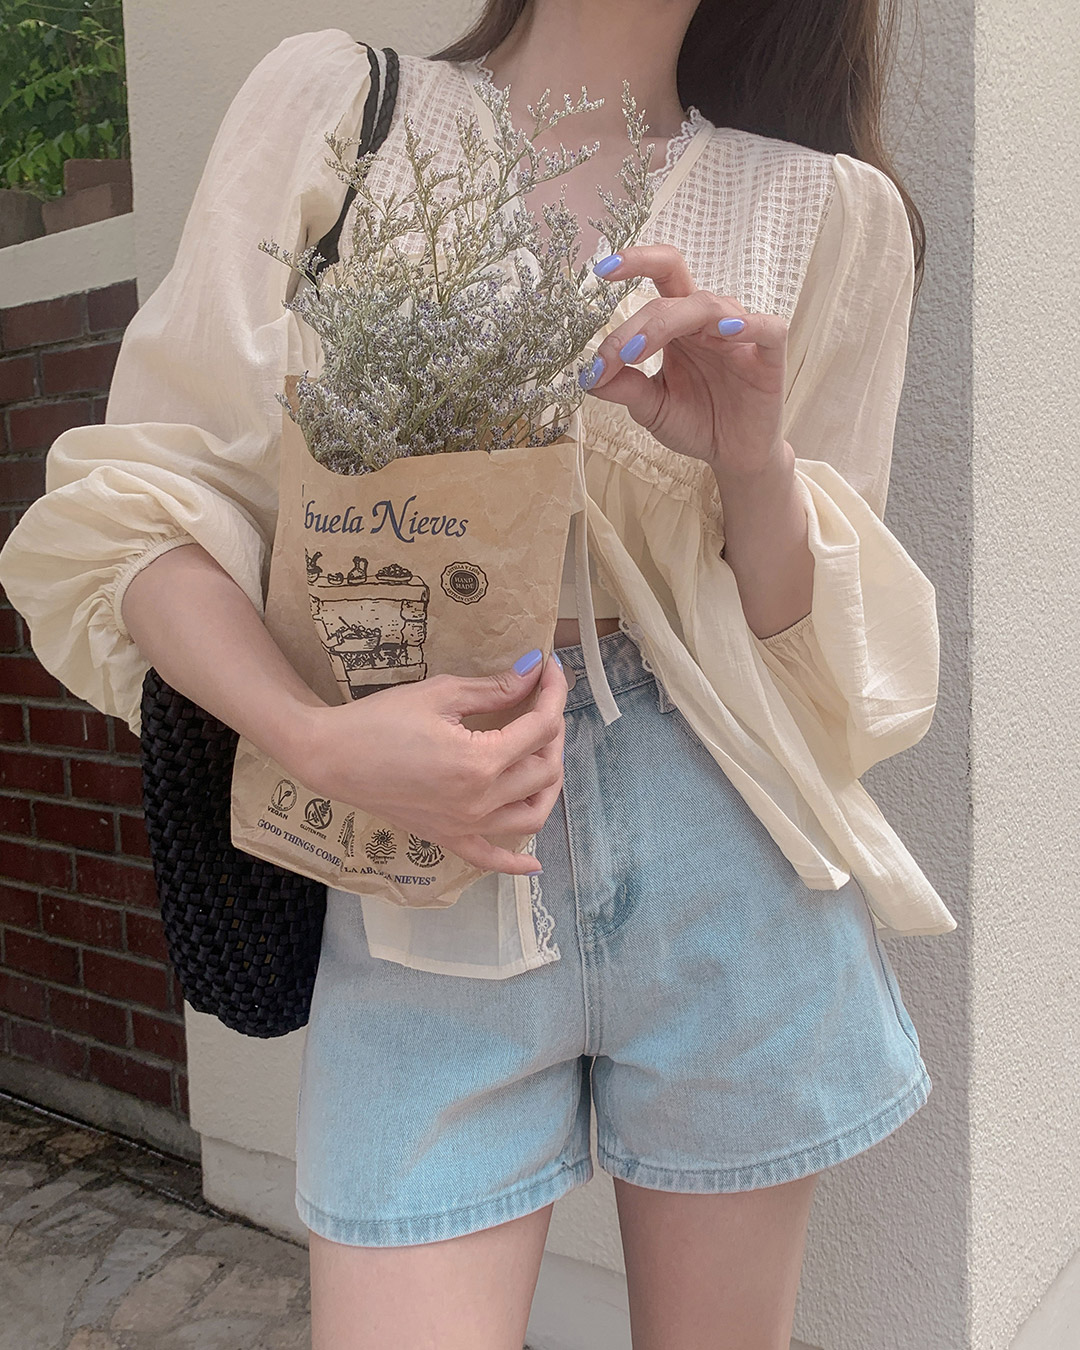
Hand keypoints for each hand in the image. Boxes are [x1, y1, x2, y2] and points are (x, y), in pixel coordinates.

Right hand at [295, 652, 566, 874]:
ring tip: (542, 756)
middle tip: (540, 704)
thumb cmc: (380, 720)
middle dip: (552, 731)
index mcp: (480, 762)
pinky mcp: (447, 838)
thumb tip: (533, 670)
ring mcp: (465, 826)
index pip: (540, 727)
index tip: (550, 669)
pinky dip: (516, 862)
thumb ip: (494, 689)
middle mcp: (479, 801)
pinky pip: (490, 859)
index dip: (553, 692)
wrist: (332, 756)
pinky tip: (534, 862)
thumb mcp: (441, 694)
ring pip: (532, 815)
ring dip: (548, 785)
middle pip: (544, 769)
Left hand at [582, 245, 789, 480]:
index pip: (662, 276)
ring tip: (640, 352)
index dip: (636, 263)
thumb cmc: (696, 422)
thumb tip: (587, 376)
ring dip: (668, 325)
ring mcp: (742, 335)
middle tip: (613, 357)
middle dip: (637, 325)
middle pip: (674, 298)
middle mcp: (709, 321)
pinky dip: (749, 324)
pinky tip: (727, 330)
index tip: (601, 269)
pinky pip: (768, 327)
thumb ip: (624, 388)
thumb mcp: (651, 407)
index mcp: (680, 324)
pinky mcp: (770, 356)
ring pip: (709, 306)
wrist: (734, 455)